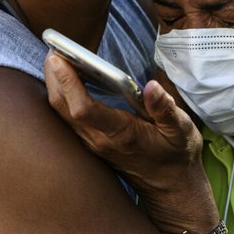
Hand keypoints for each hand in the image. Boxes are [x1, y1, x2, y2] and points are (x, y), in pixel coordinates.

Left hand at [44, 51, 218, 233]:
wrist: (170, 187)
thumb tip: (151, 86)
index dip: (68, 83)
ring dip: (54, 85)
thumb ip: (166, 109)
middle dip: (54, 77)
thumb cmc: (176, 156)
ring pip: (61, 113)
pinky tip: (64, 77)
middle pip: (64, 108)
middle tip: (52, 46)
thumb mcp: (182, 130)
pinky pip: (67, 118)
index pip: (84, 109)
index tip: (59, 57)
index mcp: (121, 134)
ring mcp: (92, 143)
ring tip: (55, 55)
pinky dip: (61, 95)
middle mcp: (99, 140)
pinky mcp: (90, 142)